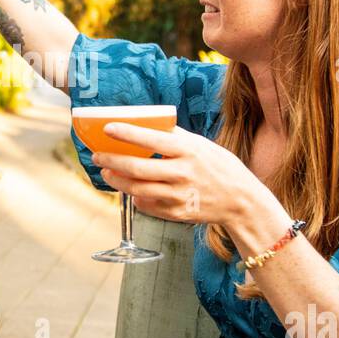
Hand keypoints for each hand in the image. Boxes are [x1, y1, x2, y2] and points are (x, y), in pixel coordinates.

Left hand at [91, 123, 285, 230]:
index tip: (107, 128)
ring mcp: (179, 196)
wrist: (241, 201)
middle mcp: (182, 173)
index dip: (127, 133)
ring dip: (117, 180)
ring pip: (137, 189)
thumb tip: (147, 123)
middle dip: (111, 161)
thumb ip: (175, 136)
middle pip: (137, 167)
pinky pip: (147, 205)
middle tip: (97, 156)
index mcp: (188, 151)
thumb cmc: (219, 167)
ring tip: (107, 172)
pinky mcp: (177, 214)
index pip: (151, 139)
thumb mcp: (201, 145)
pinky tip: (130, 190)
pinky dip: (135, 197)